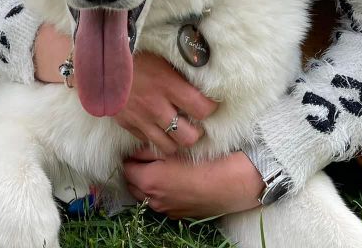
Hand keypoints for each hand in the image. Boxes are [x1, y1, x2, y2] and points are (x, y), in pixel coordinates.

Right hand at [111, 51, 215, 155]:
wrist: (99, 60)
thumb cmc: (134, 53)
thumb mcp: (160, 56)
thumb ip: (179, 72)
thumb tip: (202, 80)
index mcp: (167, 85)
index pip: (202, 109)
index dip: (211, 108)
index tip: (210, 103)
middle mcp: (156, 106)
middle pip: (188, 137)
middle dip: (197, 131)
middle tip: (195, 121)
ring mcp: (140, 119)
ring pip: (169, 146)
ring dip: (177, 140)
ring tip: (179, 129)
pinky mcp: (127, 125)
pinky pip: (149, 142)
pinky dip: (157, 139)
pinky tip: (159, 128)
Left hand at [123, 148, 263, 218]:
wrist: (235, 183)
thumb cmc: (206, 161)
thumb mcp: (175, 149)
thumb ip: (150, 149)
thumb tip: (136, 149)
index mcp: (148, 181)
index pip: (126, 168)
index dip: (131, 156)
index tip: (138, 147)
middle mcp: (153, 200)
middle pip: (133, 184)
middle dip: (136, 171)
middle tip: (147, 156)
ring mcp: (167, 210)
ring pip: (146, 196)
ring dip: (147, 183)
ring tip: (160, 167)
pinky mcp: (180, 214)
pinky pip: (162, 203)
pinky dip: (161, 193)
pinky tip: (174, 181)